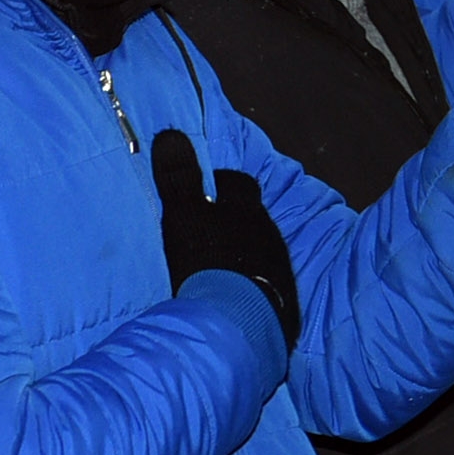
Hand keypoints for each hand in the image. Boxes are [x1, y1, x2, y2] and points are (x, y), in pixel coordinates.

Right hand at [149, 129, 300, 346]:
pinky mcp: (283, 301)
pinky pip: (268, 284)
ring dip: (246, 254)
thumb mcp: (183, 214)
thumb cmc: (207, 260)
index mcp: (245, 209)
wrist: (236, 320)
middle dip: (236, 220)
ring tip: (224, 267)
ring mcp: (279, 267)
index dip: (222, 184)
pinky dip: (254, 285)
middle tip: (212, 233)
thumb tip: (171, 134)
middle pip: (254, 217)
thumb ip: (178, 177)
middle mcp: (268, 232)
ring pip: (263, 250)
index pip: (238, 183)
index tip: (205, 191)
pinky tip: (239, 297)